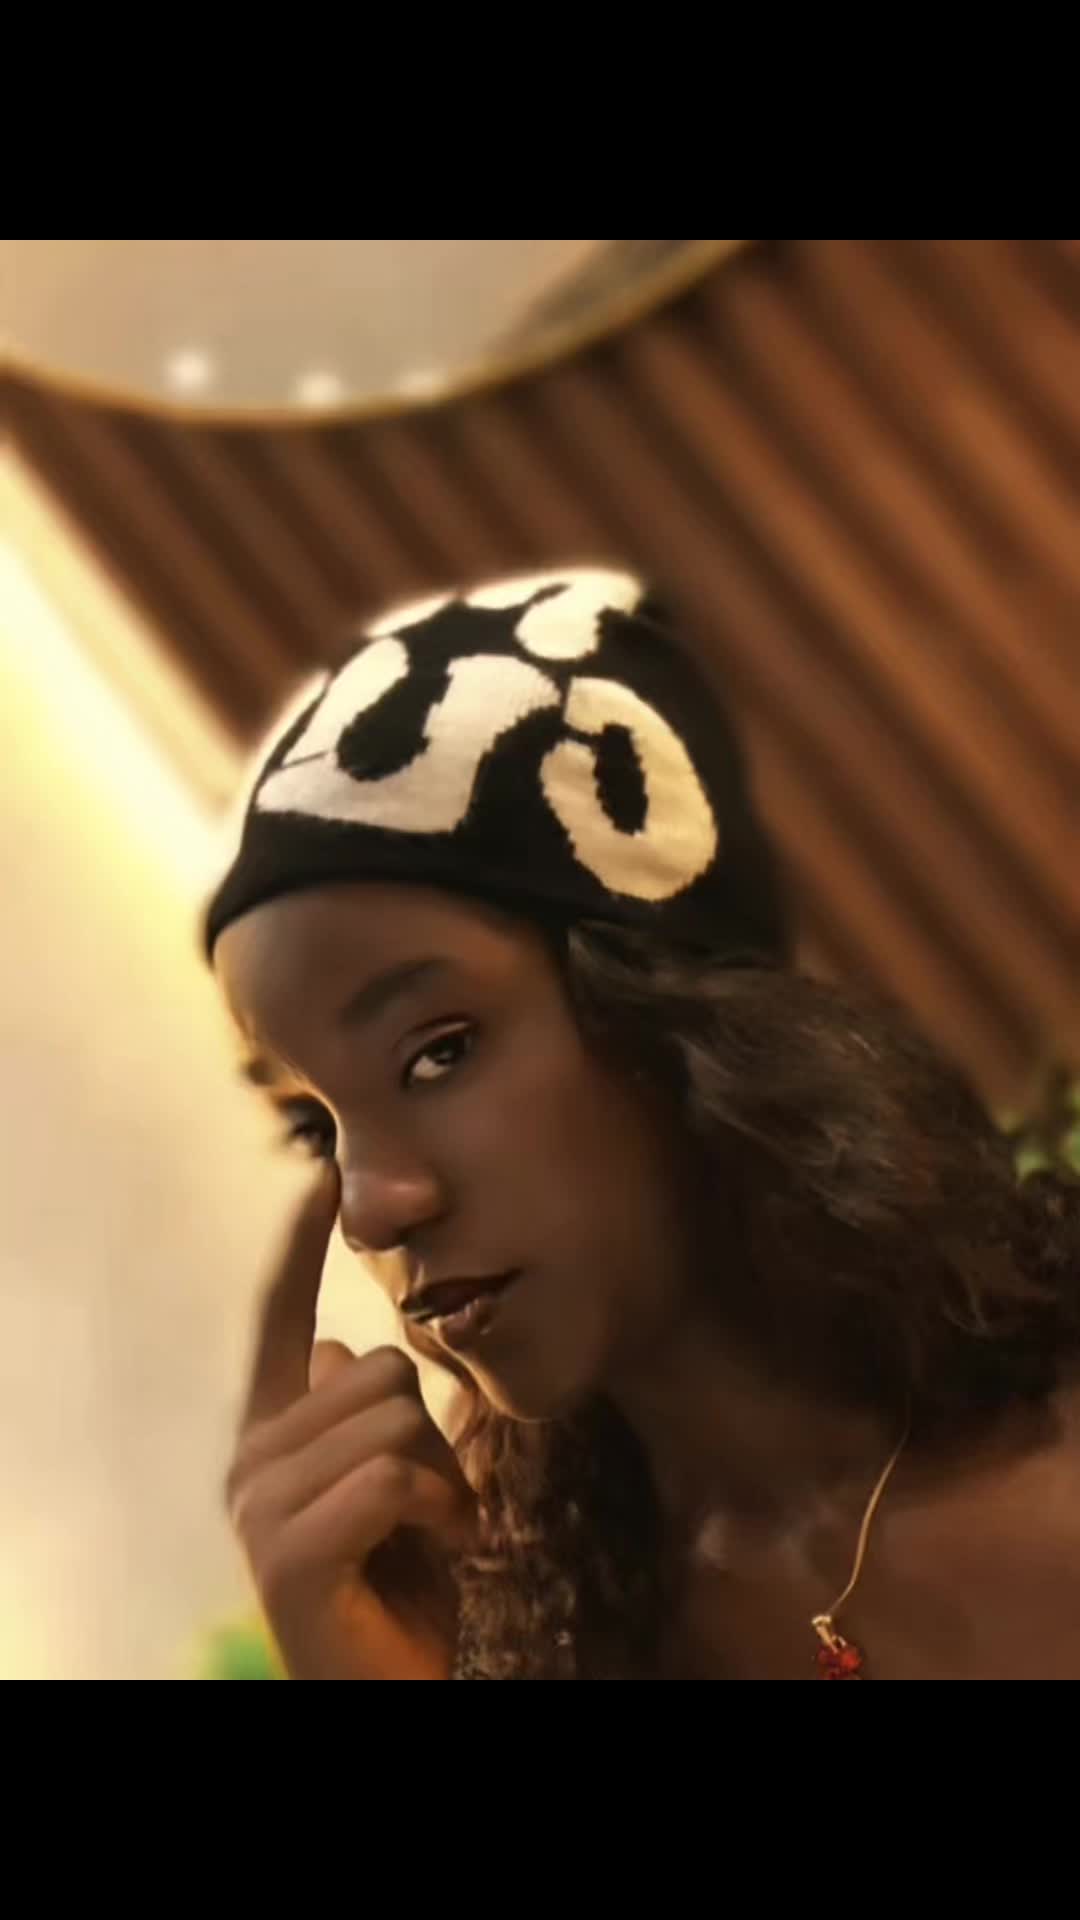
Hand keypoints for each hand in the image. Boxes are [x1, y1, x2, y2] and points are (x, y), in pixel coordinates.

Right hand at [226, 1166, 475, 1679]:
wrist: (397, 1688)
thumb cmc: (409, 1585)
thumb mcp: (397, 1482)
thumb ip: (361, 1416)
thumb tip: (332, 1343)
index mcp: (274, 1436)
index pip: (280, 1320)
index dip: (298, 1244)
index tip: (320, 1172)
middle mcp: (251, 1461)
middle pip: (374, 1367)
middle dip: (429, 1432)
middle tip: (430, 1505)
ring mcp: (260, 1509)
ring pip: (391, 1419)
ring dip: (443, 1478)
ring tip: (435, 1535)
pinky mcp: (289, 1554)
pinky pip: (392, 1477)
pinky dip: (440, 1512)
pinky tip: (439, 1554)